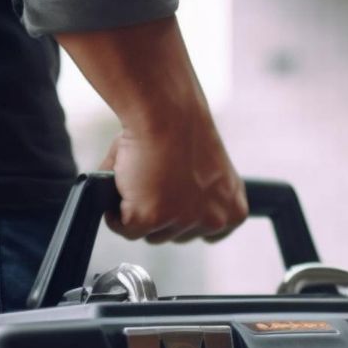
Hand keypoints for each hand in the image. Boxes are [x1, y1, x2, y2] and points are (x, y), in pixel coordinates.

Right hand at [97, 111, 247, 243]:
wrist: (166, 111)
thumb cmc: (181, 130)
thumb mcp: (206, 173)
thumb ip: (195, 200)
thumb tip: (166, 215)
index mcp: (232, 208)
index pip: (211, 234)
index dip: (187, 216)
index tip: (177, 201)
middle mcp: (213, 220)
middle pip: (176, 235)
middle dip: (161, 214)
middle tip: (153, 182)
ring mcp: (182, 221)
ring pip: (150, 234)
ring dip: (139, 211)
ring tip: (140, 178)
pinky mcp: (151, 218)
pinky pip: (124, 228)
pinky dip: (115, 213)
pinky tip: (123, 186)